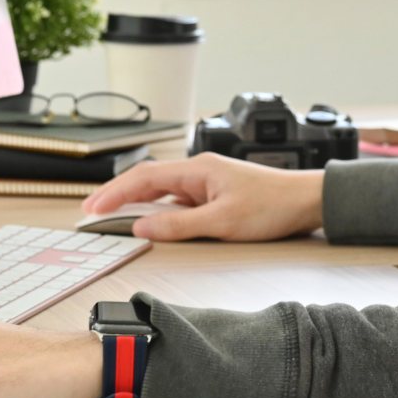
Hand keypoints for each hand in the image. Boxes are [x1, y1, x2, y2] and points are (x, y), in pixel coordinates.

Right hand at [81, 153, 324, 241]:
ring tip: (112, 217)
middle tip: (90, 213)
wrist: (306, 201)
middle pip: (147, 181)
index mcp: (197, 169)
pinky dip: (158, 210)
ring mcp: (206, 183)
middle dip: (117, 195)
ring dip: (136, 203)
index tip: (92, 208)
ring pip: (161, 191)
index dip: (114, 193)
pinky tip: (151, 222)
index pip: (143, 178)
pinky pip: (177, 200)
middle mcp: (198, 171)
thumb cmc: (273, 206)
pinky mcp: (215, 195)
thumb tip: (142, 229)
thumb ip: (179, 225)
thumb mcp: (222, 221)